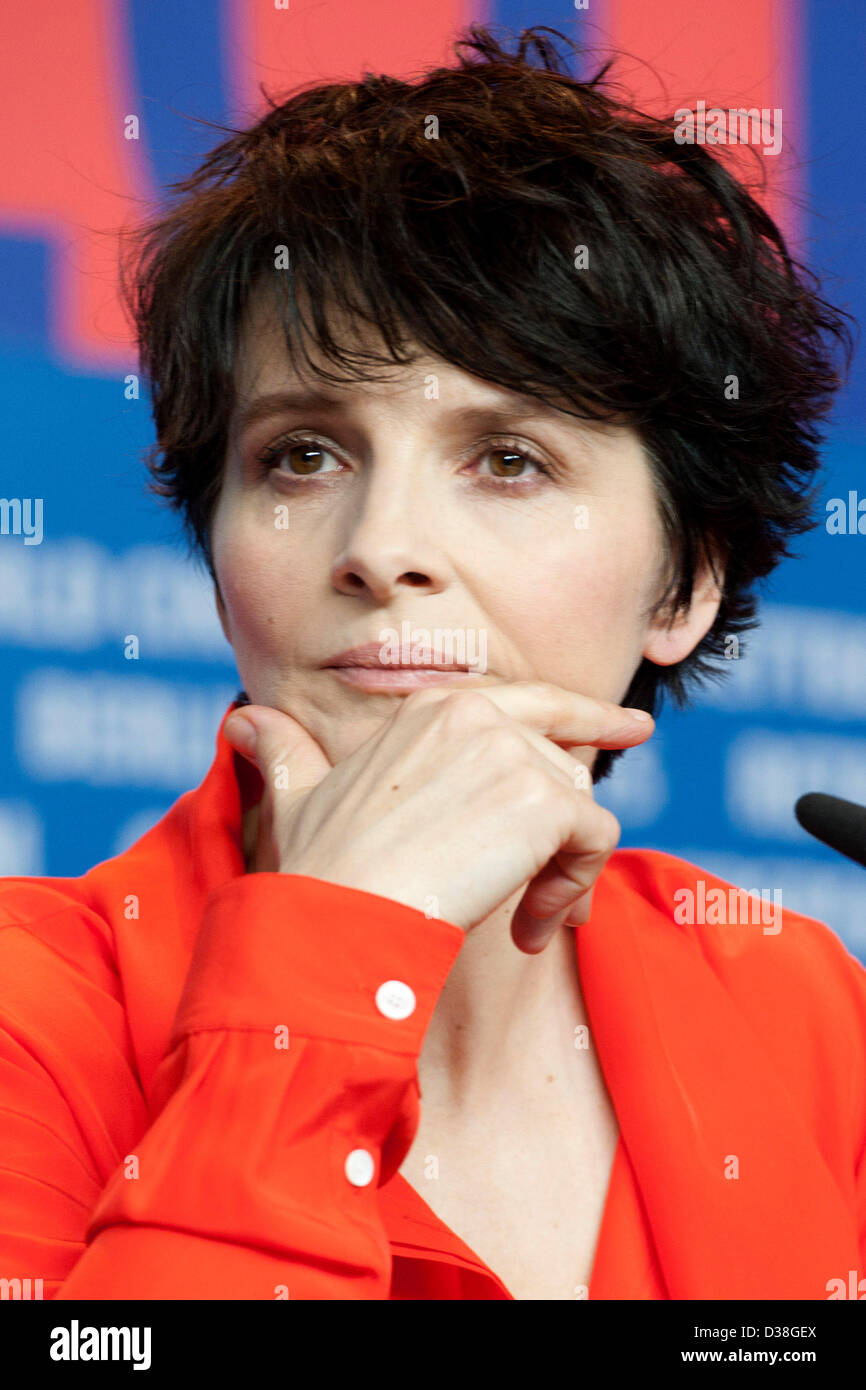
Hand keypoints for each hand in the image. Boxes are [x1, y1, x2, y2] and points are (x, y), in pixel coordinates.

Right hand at [223, 684, 653, 953]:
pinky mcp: (545, 800)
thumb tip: (242, 720)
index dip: (583, 715)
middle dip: (560, 834)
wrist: (334, 919)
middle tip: (544, 896)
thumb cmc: (314, 871)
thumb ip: (282, 752)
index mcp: (432, 709)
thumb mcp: (294, 798)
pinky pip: (596, 841)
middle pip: (562, 767)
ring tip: (526, 920)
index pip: (530, 702)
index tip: (630, 728)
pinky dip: (575, 890)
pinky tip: (530, 930)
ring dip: (564, 872)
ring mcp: (513, 753)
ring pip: (581, 807)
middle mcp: (477, 715)